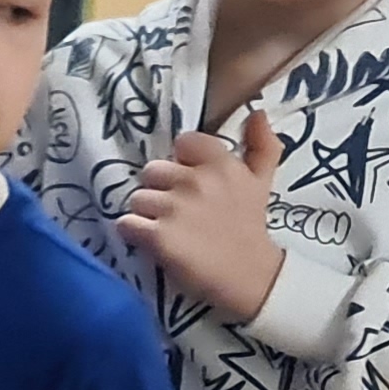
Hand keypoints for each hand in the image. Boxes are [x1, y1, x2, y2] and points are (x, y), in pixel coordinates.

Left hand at [116, 109, 286, 319]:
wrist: (251, 277)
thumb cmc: (249, 227)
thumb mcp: (262, 182)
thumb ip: (263, 145)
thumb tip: (257, 112)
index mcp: (221, 165)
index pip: (183, 143)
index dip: (181, 163)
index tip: (191, 184)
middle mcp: (197, 181)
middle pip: (151, 172)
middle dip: (159, 190)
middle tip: (176, 212)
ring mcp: (175, 208)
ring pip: (136, 198)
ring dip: (145, 214)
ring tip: (166, 229)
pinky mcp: (158, 236)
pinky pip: (126, 223)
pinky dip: (132, 233)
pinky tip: (150, 242)